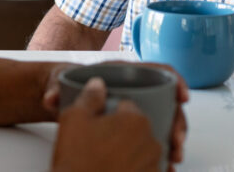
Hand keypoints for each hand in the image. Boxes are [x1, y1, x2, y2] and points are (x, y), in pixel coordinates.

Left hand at [42, 61, 187, 165]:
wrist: (59, 94)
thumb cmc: (65, 84)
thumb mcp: (59, 82)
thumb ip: (55, 89)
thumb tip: (51, 98)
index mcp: (124, 71)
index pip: (157, 70)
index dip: (175, 81)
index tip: (182, 96)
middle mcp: (135, 88)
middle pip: (167, 101)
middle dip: (177, 121)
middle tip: (177, 141)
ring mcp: (137, 105)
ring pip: (165, 120)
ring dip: (173, 138)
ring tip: (174, 157)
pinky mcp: (133, 123)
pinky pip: (154, 134)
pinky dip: (162, 149)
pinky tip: (165, 165)